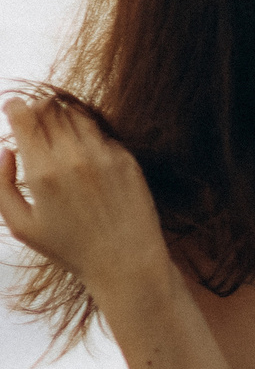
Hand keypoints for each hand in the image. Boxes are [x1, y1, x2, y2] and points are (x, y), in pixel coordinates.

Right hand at [0, 92, 171, 293]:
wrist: (126, 261)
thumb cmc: (69, 248)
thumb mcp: (21, 224)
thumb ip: (0, 185)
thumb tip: (5, 149)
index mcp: (42, 172)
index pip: (25, 116)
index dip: (16, 107)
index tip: (14, 108)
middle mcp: (74, 157)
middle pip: (51, 108)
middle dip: (38, 108)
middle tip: (35, 119)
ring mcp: (104, 156)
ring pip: (77, 115)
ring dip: (63, 116)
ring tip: (58, 131)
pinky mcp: (127, 159)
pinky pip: (102, 132)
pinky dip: (88, 133)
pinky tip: (84, 151)